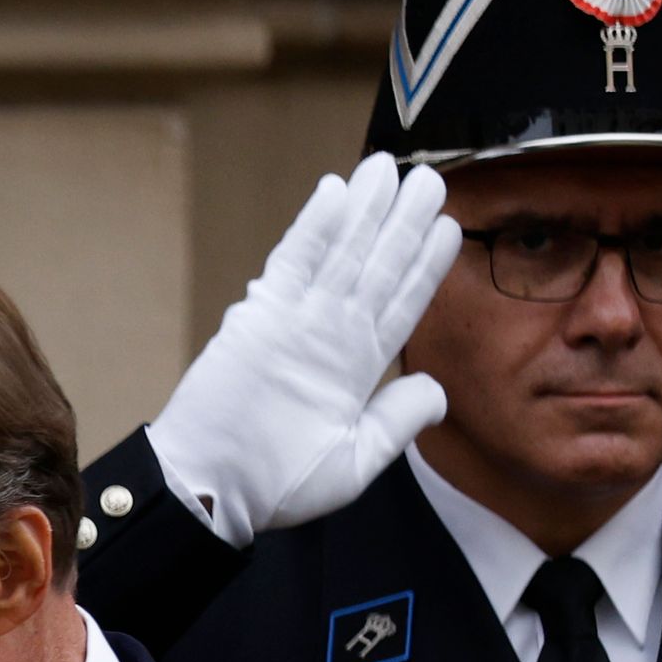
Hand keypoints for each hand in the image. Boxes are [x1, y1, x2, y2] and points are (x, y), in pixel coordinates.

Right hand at [147, 154, 458, 545]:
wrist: (212, 491)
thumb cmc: (276, 487)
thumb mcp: (356, 464)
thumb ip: (398, 422)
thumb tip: (435, 391)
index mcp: (359, 369)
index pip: (403, 304)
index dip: (426, 265)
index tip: (449, 227)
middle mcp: (332, 336)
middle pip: (378, 267)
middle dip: (404, 222)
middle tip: (427, 179)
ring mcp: (297, 321)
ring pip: (343, 254)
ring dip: (368, 211)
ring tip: (389, 170)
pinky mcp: (260, 316)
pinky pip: (293, 262)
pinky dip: (314, 227)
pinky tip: (335, 192)